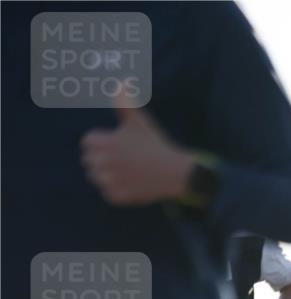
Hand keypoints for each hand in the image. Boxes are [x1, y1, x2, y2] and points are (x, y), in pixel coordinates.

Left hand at [80, 94, 195, 204]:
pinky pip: (109, 192)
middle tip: (128, 159)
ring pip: (98, 178)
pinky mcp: (115, 196)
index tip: (121, 145)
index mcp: (101, 142)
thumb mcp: (139, 122)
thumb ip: (123, 102)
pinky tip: (135, 183)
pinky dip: (119, 190)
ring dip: (111, 175)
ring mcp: (108, 181)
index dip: (104, 143)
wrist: (175, 172)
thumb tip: (120, 81)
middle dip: (105, 159)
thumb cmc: (155, 144)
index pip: (88, 143)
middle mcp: (101, 162)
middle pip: (90, 161)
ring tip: (131, 171)